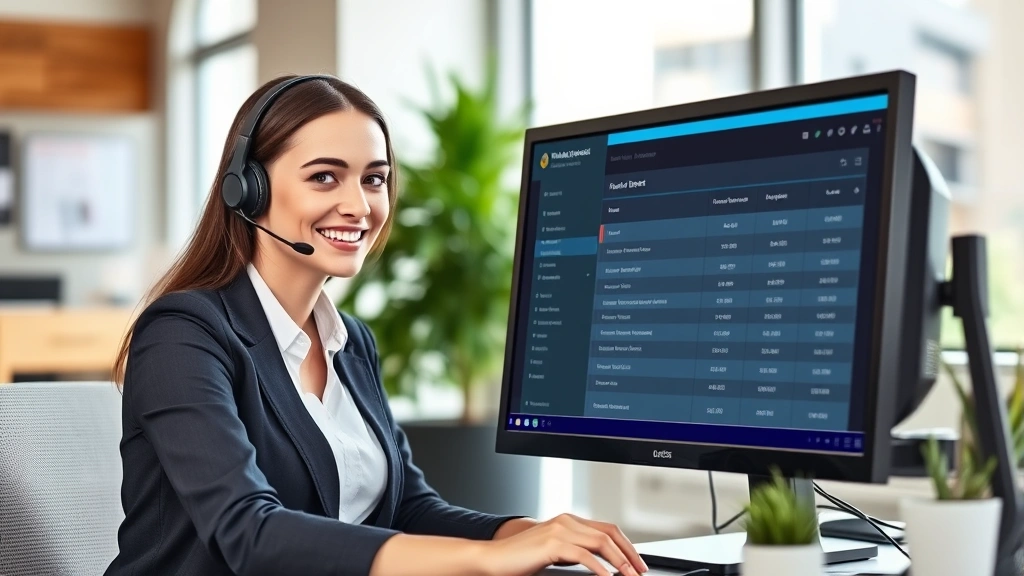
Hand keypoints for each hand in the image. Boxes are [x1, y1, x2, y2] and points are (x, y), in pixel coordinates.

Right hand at [478, 513, 647, 575]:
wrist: (493, 559)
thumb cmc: (521, 559)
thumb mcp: (554, 552)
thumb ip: (574, 551)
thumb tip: (601, 564)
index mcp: (568, 520)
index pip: (607, 529)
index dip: (626, 545)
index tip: (637, 562)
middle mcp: (566, 521)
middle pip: (610, 534)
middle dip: (629, 553)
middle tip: (640, 571)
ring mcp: (559, 530)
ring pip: (601, 543)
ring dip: (620, 562)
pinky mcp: (552, 544)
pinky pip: (584, 556)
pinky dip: (600, 568)